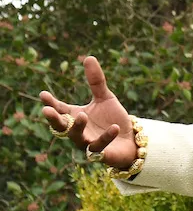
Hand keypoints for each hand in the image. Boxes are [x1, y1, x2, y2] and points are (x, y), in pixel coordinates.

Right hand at [39, 56, 137, 170]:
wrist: (130, 140)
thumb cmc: (113, 119)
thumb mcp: (105, 98)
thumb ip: (96, 81)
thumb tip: (89, 57)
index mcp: (74, 117)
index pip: (59, 109)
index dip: (51, 103)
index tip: (43, 94)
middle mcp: (77, 131)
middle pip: (60, 126)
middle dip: (54, 119)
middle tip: (47, 110)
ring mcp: (87, 143)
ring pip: (77, 137)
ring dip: (77, 127)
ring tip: (81, 115)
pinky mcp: (101, 153)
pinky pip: (100, 146)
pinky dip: (106, 137)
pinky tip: (114, 127)